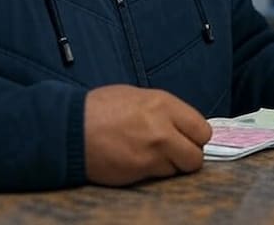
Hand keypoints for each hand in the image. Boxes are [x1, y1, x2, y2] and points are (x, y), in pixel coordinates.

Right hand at [84, 84, 211, 185]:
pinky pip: (160, 177)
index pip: (202, 129)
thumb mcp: (137, 96)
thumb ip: (163, 110)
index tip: (187, 138)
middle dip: (188, 155)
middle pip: (197, 155)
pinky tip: (138, 161)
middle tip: (174, 151)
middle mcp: (163, 128)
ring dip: (170, 165)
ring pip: (179, 169)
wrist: (72, 128)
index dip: (196, 136)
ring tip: (150, 155)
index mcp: (163, 104)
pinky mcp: (140, 171)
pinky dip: (153, 172)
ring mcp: (152, 153)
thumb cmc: (100, 109)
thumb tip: (181, 125)